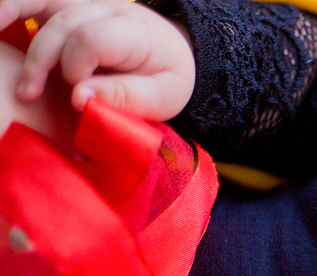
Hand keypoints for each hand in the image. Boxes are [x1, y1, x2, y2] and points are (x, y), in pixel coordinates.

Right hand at [0, 0, 193, 119]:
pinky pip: (34, 0)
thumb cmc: (166, 78)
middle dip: (42, 62)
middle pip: (62, 24)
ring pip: (42, 6)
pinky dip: (12, 9)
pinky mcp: (67, 7)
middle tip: (30, 96)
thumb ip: (125, 98)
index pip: (92, 39)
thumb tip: (79, 98)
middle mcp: (108, 8)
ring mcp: (85, 4)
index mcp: (135, 31)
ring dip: (24, 39)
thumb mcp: (163, 97)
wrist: (173, 52)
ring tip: (13, 71)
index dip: (77, 69)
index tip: (79, 98)